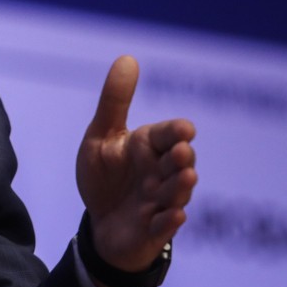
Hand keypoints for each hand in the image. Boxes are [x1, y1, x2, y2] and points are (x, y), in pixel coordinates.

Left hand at [76, 56, 196, 276]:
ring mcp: (160, 202)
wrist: (100, 224)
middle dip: (181, 159)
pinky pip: (164, 226)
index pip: (169, 135)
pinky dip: (169, 221)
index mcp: (150, 147)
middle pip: (178, 164)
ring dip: (180, 186)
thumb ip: (115, 101)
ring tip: (186, 178)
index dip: (177, 132)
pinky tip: (174, 215)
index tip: (184, 130)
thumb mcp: (101, 136)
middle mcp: (161, 173)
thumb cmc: (105, 176)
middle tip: (181, 152)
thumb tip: (127, 57)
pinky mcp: (153, 229)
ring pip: (176, 194)